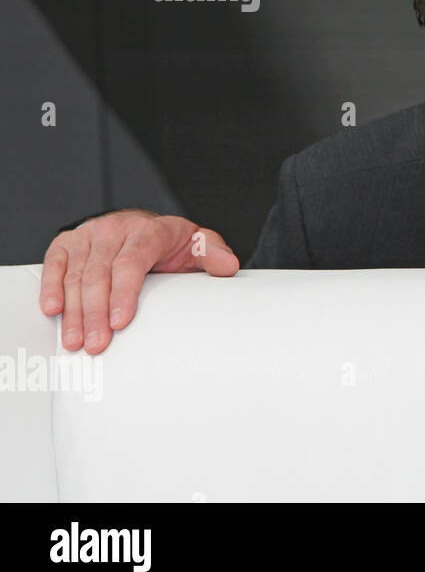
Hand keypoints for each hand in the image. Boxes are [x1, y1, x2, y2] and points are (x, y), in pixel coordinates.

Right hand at [39, 209, 239, 353]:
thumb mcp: (197, 244)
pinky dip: (50, 288)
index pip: (131, 263)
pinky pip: (54, 265)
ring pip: (75, 275)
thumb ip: (213, 253)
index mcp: (147, 231)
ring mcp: (88, 235)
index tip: (120, 322)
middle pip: (100, 274)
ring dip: (73, 312)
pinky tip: (52, 310)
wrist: (144, 226)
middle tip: (96, 345)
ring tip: (75, 342)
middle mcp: (114, 230)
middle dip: (96, 314)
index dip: (124, 293)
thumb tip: (228, 266)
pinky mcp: (67, 242)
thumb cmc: (171, 243)